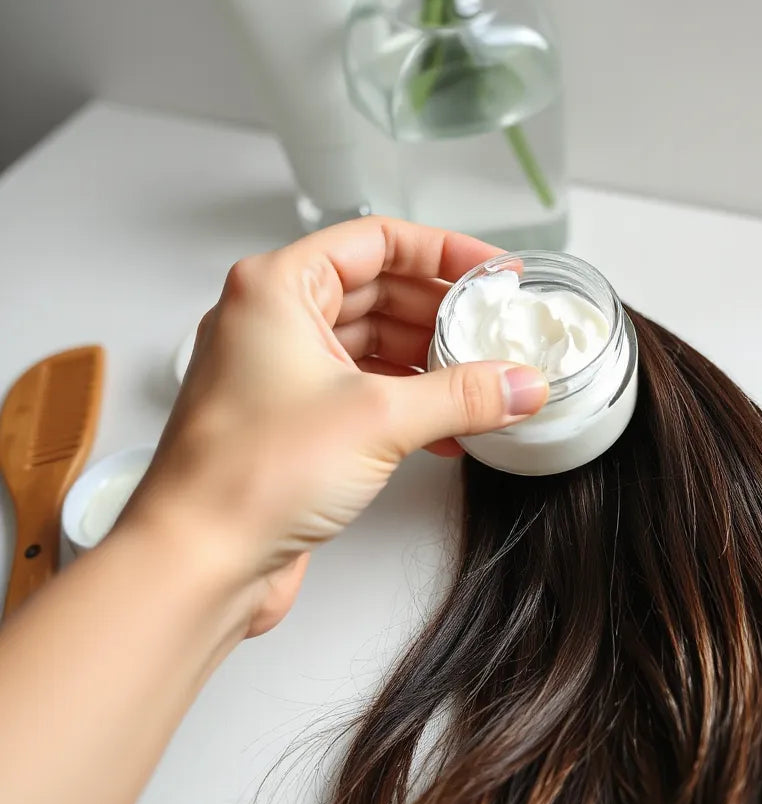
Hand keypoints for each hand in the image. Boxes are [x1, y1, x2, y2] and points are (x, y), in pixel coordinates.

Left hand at [122, 218, 548, 634]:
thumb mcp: (378, 419)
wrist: (197, 563)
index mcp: (277, 288)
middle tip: (495, 330)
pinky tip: (451, 429)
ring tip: (483, 381)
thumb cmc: (247, 475)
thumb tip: (521, 383)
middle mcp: (274, 321)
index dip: (444, 251)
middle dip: (443, 313)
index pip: (378, 241)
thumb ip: (463, 395)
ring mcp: (280, 371)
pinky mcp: (293, 419)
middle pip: (379, 290)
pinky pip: (363, 389)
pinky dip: (408, 402)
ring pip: (373, 343)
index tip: (493, 272)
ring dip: (430, 362)